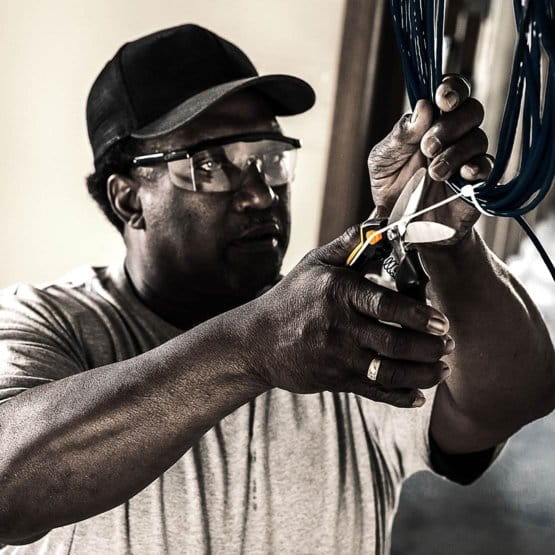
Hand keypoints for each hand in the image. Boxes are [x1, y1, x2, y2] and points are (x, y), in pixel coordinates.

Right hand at [245, 227, 453, 407]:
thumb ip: (349, 244)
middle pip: (395, 342)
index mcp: (338, 292)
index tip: (441, 321)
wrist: (256, 340)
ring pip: (389, 372)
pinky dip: (400, 397)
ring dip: (423, 373)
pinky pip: (374, 392)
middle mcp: (339, 326)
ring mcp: (336, 356)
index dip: (419, 316)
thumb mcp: (314, 264)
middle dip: (430, 347)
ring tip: (442, 369)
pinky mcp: (334, 380)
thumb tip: (380, 221)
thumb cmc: (291, 298)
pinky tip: (418, 395)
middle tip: (448, 344)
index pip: (386, 305)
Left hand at [368, 75, 492, 242]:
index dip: (452, 89)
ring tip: (433, 172)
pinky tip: (462, 175)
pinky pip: (487, 168)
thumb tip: (423, 107)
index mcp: (430, 124)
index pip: (452, 94)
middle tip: (427, 147)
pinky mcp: (475, 185)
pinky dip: (476, 168)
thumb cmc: (392, 187)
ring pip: (478, 139)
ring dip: (454, 153)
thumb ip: (400, 136)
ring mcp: (466, 159)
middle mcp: (453, 137)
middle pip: (471, 111)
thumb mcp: (383, 160)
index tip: (442, 98)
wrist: (400, 227)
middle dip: (449, 125)